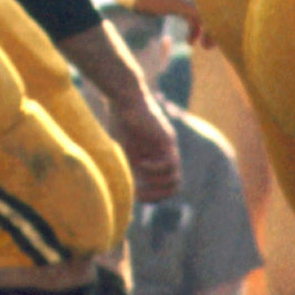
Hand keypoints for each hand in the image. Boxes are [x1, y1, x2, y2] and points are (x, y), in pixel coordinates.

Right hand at [106, 82, 185, 203]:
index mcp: (156, 158)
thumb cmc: (119, 119)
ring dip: (156, 184)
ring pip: (175, 178)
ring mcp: (168, 148)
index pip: (166, 186)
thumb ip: (127, 167)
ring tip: (140, 174)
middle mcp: (166, 155)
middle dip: (157, 195)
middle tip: (140, 194)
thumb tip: (121, 191)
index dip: (154, 196)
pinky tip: (141, 164)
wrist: (124, 97)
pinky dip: (155, 170)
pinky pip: (169, 164)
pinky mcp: (167, 140)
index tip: (136, 196)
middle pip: (174, 186)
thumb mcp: (122, 150)